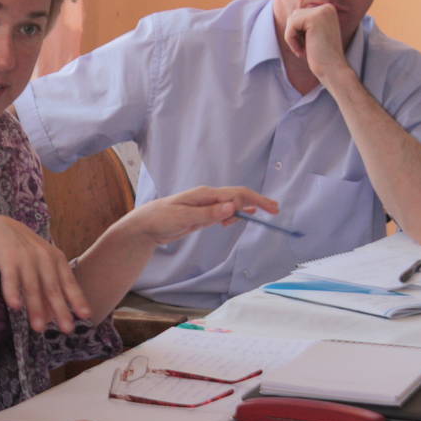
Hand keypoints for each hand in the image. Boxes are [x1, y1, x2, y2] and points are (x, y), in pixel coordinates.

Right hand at [0, 215, 90, 333]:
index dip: (77, 299)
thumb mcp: (40, 265)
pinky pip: (10, 278)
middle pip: (52, 288)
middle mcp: (43, 257)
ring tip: (39, 329)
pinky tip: (15, 307)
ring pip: (32, 286)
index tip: (85, 316)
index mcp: (56, 259)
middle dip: (60, 309)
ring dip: (36, 308)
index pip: (68, 282)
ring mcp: (25, 256)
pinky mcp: (7, 257)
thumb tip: (52, 318)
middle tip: (68, 330)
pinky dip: (12, 292)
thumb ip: (47, 288)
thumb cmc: (23, 252)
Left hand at [126, 186, 278, 244]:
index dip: (255, 200)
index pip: (236, 194)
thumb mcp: (184, 217)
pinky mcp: (202, 215)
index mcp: (205, 195)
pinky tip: (241, 218)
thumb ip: (209, 214)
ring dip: (246, 210)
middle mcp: (207, 197)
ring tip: (262, 214)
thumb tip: (232, 208)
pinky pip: (223, 213)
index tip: (270, 209)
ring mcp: (205, 206)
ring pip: (232, 205)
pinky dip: (234, 215)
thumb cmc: (161, 218)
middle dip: (257, 202)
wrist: (145, 225)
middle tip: (275, 210)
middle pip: (238, 197)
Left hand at [284, 3, 351, 82]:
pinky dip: (291, 40)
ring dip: (293, 38)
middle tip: (307, 48)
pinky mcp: (315, 18)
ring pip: (291, 20)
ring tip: (305, 49)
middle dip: (295, 34)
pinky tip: (303, 50)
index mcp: (328, 10)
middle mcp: (327, 7)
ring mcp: (322, 11)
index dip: (299, 33)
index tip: (310, 45)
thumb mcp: (312, 35)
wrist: (333, 69)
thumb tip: (293, 14)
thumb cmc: (321, 56)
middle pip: (294, 16)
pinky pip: (291, 26)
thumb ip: (305, 23)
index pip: (299, 15)